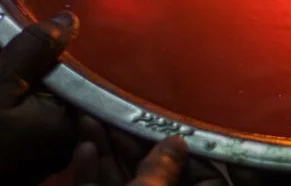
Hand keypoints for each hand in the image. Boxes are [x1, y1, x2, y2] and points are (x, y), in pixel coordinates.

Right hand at [0, 12, 78, 185]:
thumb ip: (33, 50)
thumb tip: (70, 20)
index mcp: (67, 124)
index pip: (67, 71)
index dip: (39, 51)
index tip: (9, 42)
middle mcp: (64, 141)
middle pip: (50, 83)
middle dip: (18, 67)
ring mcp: (43, 152)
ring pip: (32, 98)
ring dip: (5, 82)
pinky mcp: (22, 158)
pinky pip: (21, 118)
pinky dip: (1, 104)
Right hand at [74, 117, 226, 185]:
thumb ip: (163, 168)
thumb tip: (176, 140)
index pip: (207, 176)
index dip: (189, 148)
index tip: (168, 124)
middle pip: (156, 172)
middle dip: (133, 140)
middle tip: (116, 111)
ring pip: (123, 180)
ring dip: (105, 150)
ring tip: (90, 119)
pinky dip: (91, 173)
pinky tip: (83, 147)